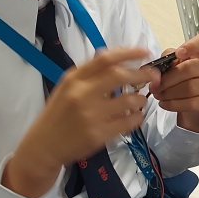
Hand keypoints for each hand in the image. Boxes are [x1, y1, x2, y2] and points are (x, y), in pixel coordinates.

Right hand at [4, 47, 157, 197]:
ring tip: (140, 100)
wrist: (44, 146)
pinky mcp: (99, 135)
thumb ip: (86, 73)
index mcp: (74, 79)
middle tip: (154, 75)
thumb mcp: (66, 88)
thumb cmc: (57, 114)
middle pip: (120, 75)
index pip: (105, 58)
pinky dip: (137, 118)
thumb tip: (108, 55)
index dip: (129, 52)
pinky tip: (135, 117)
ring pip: (128, 100)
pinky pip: (128, 122)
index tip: (145, 52)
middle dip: (142, 73)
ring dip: (140, 99)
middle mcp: (82, 94)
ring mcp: (91, 115)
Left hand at [150, 31, 198, 133]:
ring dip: (168, 93)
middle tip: (154, 85)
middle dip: (167, 79)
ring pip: (189, 88)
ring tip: (158, 94)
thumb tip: (158, 66)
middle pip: (189, 69)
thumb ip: (170, 58)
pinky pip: (190, 103)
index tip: (179, 53)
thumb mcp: (180, 64)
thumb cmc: (190, 79)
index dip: (193, 45)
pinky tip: (164, 103)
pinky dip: (173, 104)